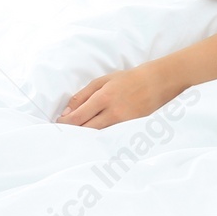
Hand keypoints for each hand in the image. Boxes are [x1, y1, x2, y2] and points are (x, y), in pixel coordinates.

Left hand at [56, 60, 183, 128]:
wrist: (157, 82)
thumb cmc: (127, 79)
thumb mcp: (102, 81)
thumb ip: (82, 96)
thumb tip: (66, 113)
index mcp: (104, 97)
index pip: (78, 117)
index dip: (65, 123)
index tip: (59, 123)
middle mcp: (113, 112)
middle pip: (86, 130)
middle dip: (73, 131)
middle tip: (65, 131)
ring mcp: (123, 122)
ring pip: (97, 136)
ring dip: (85, 135)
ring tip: (79, 133)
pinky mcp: (131, 128)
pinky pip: (110, 136)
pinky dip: (100, 136)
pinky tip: (95, 134)